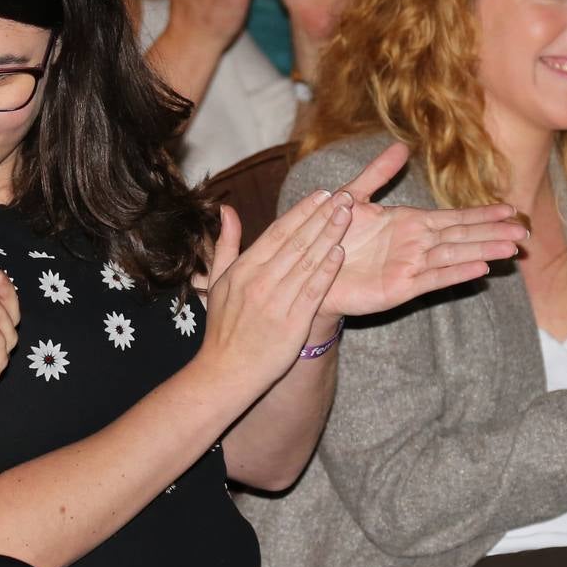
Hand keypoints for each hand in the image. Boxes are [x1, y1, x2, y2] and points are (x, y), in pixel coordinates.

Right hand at [194, 188, 351, 398]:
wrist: (226, 372)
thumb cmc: (223, 328)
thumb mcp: (217, 283)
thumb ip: (225, 244)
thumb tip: (227, 211)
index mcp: (243, 269)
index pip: (278, 232)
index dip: (302, 211)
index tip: (322, 194)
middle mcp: (259, 281)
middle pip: (296, 241)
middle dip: (322, 216)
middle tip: (345, 196)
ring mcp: (276, 301)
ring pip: (308, 261)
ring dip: (330, 235)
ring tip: (349, 214)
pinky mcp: (292, 322)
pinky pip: (313, 291)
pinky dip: (326, 270)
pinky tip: (340, 252)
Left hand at [315, 142, 525, 316]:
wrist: (310, 271)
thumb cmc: (331, 236)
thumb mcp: (352, 198)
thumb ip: (377, 174)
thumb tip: (401, 147)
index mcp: (409, 224)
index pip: (454, 217)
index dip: (482, 213)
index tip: (510, 209)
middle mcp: (416, 245)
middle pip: (463, 236)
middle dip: (493, 233)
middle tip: (525, 231)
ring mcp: (410, 267)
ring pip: (455, 256)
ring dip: (484, 251)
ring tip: (512, 248)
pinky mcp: (400, 288)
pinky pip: (433, 279)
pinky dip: (456, 272)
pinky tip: (480, 267)